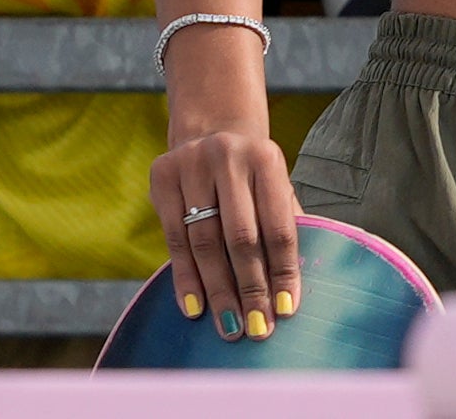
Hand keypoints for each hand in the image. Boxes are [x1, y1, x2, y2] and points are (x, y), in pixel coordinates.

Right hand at [150, 41, 300, 340]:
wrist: (210, 126)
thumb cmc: (253, 172)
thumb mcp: (275, 185)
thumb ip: (284, 224)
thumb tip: (293, 286)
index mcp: (268, 160)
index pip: (279, 225)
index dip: (284, 270)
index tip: (287, 309)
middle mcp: (230, 160)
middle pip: (241, 238)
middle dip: (251, 288)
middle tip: (257, 329)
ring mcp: (192, 167)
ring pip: (205, 243)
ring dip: (218, 291)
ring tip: (229, 326)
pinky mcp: (161, 179)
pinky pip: (173, 240)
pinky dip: (185, 278)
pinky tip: (194, 307)